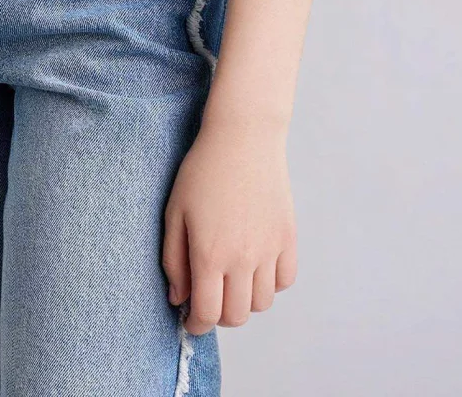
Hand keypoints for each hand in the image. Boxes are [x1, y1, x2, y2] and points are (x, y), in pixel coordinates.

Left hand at [162, 116, 296, 334]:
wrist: (243, 137)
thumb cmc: (202, 170)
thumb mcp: (175, 212)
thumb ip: (174, 260)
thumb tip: (179, 299)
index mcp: (210, 254)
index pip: (208, 314)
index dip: (197, 324)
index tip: (191, 319)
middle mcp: (242, 258)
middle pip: (237, 317)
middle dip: (219, 316)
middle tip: (210, 297)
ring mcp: (269, 249)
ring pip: (262, 303)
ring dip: (245, 301)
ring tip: (232, 280)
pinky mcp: (288, 237)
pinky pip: (285, 280)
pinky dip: (271, 283)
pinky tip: (255, 265)